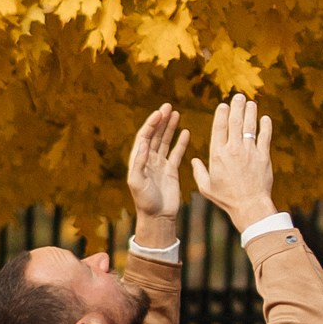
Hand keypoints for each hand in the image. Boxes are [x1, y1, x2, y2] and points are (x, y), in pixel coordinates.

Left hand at [125, 103, 189, 228]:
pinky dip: (181, 142)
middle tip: (168, 106)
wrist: (158, 217)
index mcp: (138, 160)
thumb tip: (143, 142)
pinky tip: (185, 132)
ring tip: (176, 113)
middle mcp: (148, 160)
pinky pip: (176, 153)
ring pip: (165, 141)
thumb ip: (139, 162)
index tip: (159, 113)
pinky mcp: (171, 171)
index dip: (151, 124)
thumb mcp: (137, 182)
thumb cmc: (144, 202)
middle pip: (155, 135)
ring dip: (170, 127)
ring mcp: (160, 165)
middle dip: (161, 120)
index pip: (144, 136)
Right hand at [192, 92, 278, 231]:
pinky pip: (265, 136)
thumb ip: (199, 172)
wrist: (249, 206)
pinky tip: (265, 119)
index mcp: (217, 154)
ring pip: (250, 126)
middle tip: (239, 97)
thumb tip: (193, 160)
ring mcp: (249, 151)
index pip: (219, 127)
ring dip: (251, 112)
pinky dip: (265, 126)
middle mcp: (233, 149)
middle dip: (237, 106)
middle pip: (235, 121)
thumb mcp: (207, 187)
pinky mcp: (263, 156)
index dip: (222, 113)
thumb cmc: (227, 198)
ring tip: (251, 103)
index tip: (224, 105)